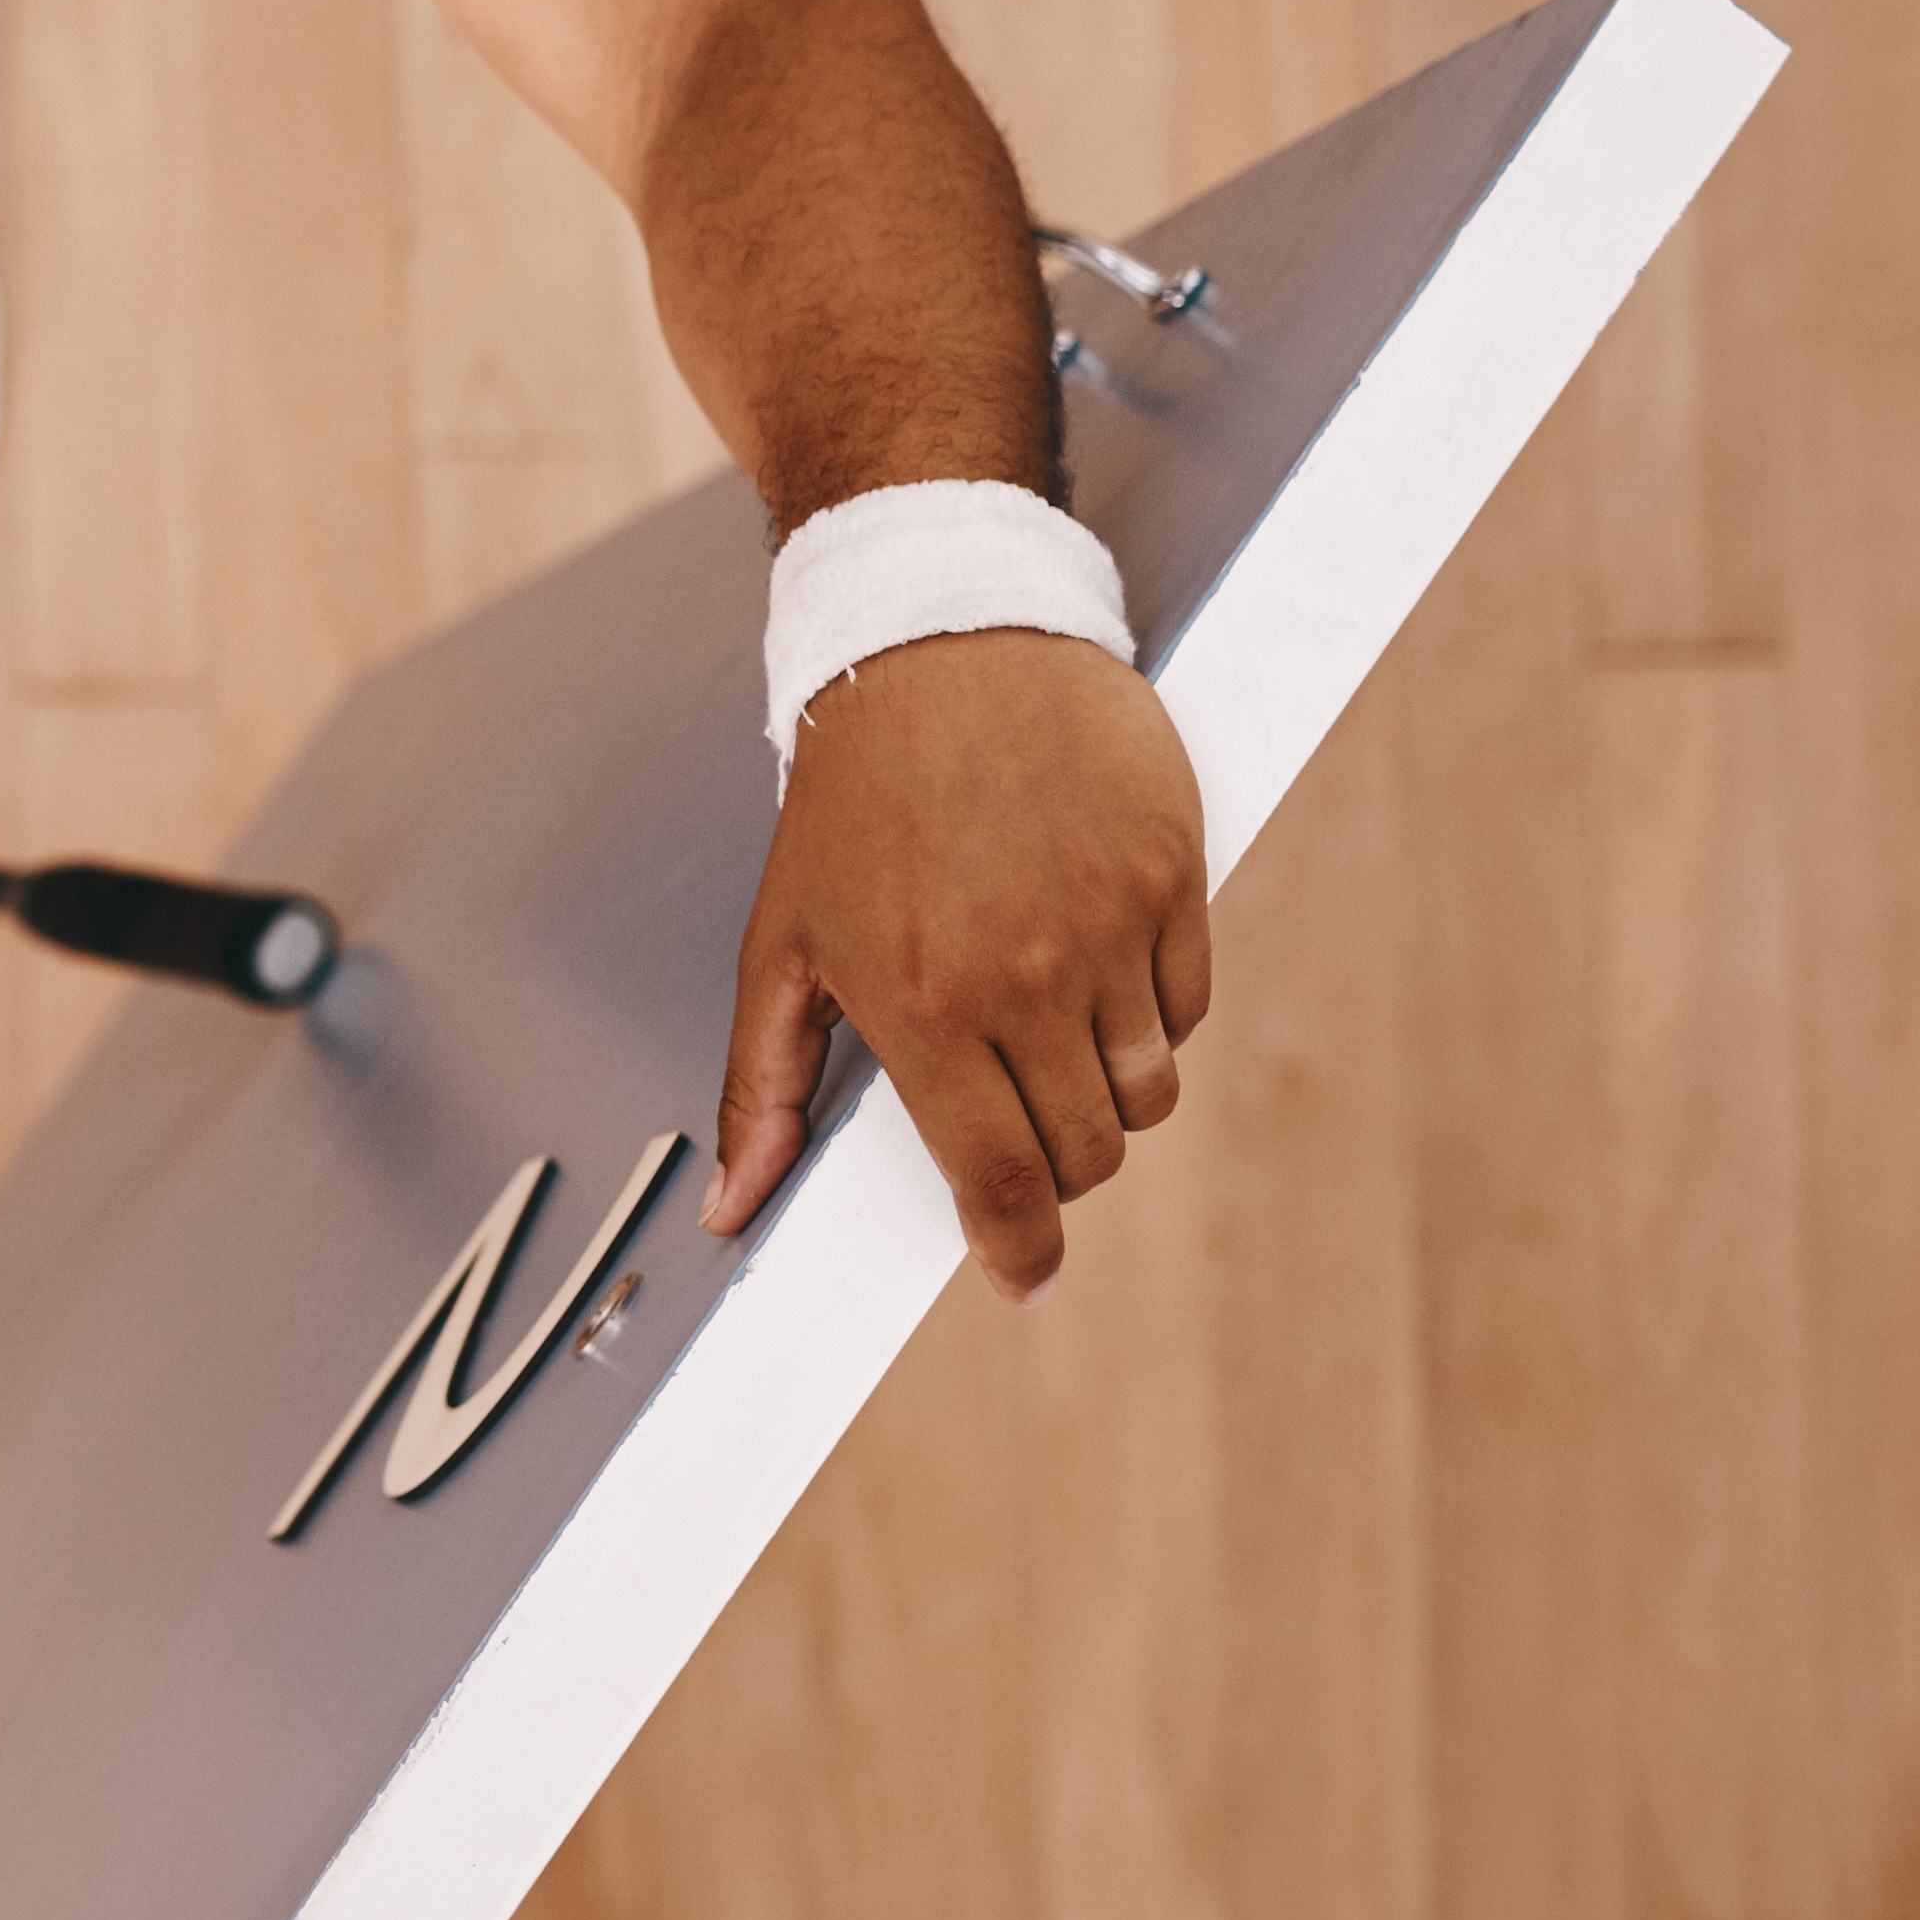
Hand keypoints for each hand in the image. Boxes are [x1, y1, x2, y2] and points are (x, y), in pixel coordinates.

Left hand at [711, 629, 1215, 1293]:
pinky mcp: (1175, 878)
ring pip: (1149, 1091)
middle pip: (1087, 1150)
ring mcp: (1111, 928)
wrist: (943, 645)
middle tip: (1015, 1126)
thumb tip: (732, 1212)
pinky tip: (1093, 972)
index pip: (1001, 1180)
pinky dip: (1151, 1020)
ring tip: (1047, 1041)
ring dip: (1107, 1098)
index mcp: (923, 1006)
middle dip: (1054, 1168)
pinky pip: (1187, 1009)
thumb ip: (763, 1087)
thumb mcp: (782, 943)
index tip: (1018, 1273)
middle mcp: (1026, 980)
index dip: (1018, 1249)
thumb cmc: (849, 803)